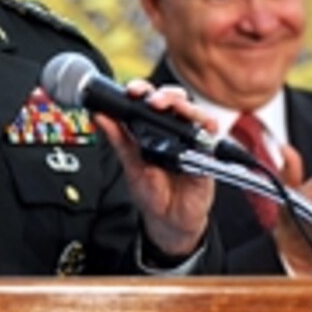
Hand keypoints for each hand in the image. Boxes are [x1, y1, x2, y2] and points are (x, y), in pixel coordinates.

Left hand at [93, 82, 216, 256]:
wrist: (167, 221)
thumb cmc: (152, 191)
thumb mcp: (130, 164)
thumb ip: (117, 138)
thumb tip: (99, 116)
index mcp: (153, 128)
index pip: (149, 100)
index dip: (142, 90)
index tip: (131, 91)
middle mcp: (173, 130)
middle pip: (175, 100)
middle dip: (164, 94)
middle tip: (152, 100)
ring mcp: (191, 140)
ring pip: (194, 112)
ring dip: (185, 106)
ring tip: (172, 108)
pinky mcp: (205, 155)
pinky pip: (211, 136)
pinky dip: (208, 126)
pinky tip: (201, 125)